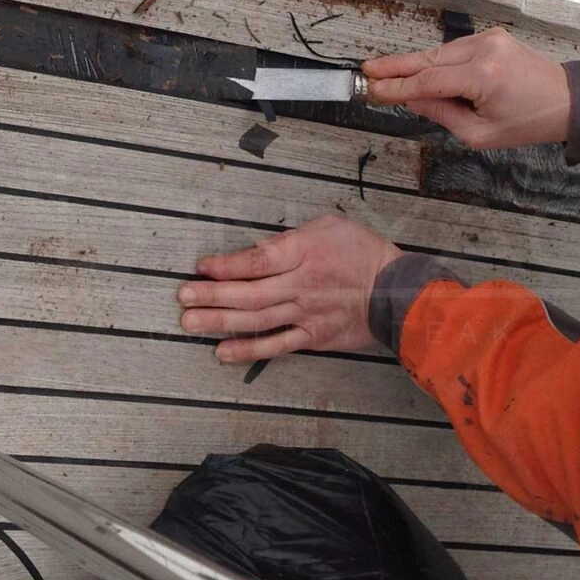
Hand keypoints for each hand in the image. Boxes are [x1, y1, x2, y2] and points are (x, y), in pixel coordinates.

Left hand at [177, 215, 404, 362]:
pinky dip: (249, 350)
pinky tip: (223, 352)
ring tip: (190, 323)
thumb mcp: (329, 227)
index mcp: (304, 253)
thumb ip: (290, 238)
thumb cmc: (363, 253)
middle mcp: (300, 285)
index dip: (225, 266)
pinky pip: (276, 346)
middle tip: (182, 299)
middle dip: (211, 296)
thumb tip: (258, 251)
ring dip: (220, 323)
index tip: (201, 268)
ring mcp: (305, 314)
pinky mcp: (313, 336)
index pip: (256, 261)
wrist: (397, 291)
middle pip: (248, 293)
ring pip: (256, 320)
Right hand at [362, 27, 569, 148]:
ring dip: (414, 64)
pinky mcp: (493, 36)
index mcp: (483, 76)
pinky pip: (454, 49)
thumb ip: (442, 114)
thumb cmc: (528, 123)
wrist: (567, 100)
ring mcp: (489, 38)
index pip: (428, 81)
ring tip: (384, 73)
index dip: (397, 87)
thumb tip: (410, 99)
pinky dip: (435, 61)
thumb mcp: (480, 133)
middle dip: (395, 66)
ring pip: (439, 52)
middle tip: (366, 71)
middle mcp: (485, 49)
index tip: (372, 90)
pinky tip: (417, 70)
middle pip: (428, 59)